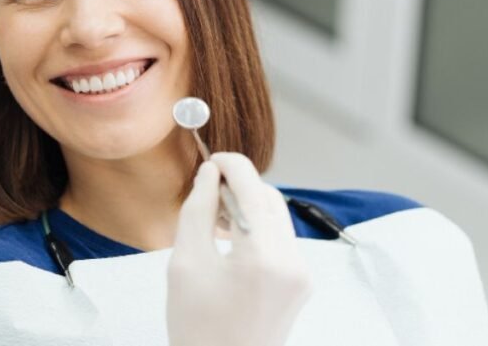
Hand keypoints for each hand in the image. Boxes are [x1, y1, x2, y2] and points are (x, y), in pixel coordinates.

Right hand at [167, 153, 311, 345]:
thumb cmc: (196, 327)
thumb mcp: (185, 263)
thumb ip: (198, 211)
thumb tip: (210, 174)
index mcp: (263, 257)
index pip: (252, 188)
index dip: (231, 164)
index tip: (211, 159)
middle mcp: (292, 263)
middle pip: (270, 199)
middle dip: (240, 186)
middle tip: (206, 191)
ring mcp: (302, 276)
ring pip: (277, 218)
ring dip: (249, 207)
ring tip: (215, 219)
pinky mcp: (301, 285)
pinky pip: (281, 241)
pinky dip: (258, 230)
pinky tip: (232, 241)